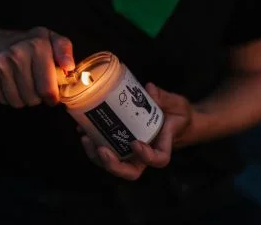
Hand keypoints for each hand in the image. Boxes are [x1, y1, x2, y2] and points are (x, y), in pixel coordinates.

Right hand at [0, 27, 74, 106]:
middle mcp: (17, 52)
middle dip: (37, 97)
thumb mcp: (50, 40)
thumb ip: (64, 50)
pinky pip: (4, 100)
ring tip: (22, 84)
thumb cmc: (27, 45)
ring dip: (23, 98)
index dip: (52, 98)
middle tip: (36, 87)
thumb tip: (69, 67)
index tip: (52, 96)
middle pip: (33, 98)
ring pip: (18, 102)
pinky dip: (8, 97)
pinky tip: (9, 83)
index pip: (48, 88)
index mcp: (38, 44)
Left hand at [79, 83, 193, 180]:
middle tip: (102, 150)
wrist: (174, 118)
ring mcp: (131, 151)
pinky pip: (106, 148)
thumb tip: (149, 88)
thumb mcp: (177, 103)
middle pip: (130, 171)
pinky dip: (93, 142)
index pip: (159, 159)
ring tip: (86, 138)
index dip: (147, 156)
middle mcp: (145, 153)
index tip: (135, 143)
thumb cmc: (178, 114)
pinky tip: (82, 129)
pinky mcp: (121, 142)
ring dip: (97, 155)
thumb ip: (164, 97)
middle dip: (113, 165)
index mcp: (163, 145)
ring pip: (114, 163)